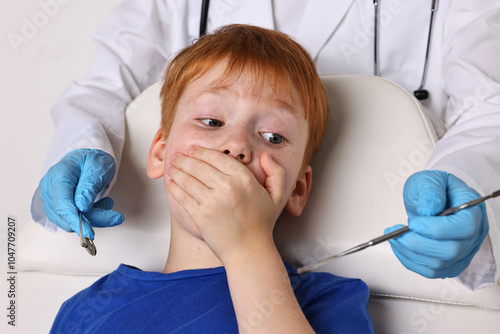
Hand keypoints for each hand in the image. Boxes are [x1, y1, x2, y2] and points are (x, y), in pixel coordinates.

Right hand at [39, 149, 123, 238]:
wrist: (87, 157)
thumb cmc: (92, 159)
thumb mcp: (98, 167)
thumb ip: (90, 186)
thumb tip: (82, 206)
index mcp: (59, 175)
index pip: (63, 203)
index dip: (76, 220)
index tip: (89, 233)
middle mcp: (50, 188)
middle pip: (67, 214)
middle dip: (92, 219)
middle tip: (115, 216)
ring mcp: (52, 198)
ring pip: (69, 220)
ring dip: (92, 217)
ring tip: (107, 204)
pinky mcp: (57, 206)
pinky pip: (72, 219)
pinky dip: (89, 216)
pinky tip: (99, 206)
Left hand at [166, 147, 284, 263]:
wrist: (249, 251)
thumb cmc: (261, 224)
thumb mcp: (277, 196)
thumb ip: (275, 172)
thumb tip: (265, 156)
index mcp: (244, 179)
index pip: (217, 157)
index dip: (201, 151)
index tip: (193, 150)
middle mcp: (227, 187)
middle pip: (199, 165)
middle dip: (185, 159)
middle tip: (178, 157)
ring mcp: (212, 202)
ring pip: (188, 179)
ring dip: (177, 170)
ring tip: (172, 167)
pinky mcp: (200, 215)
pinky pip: (183, 196)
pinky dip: (175, 187)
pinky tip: (171, 183)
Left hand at [384, 170, 487, 277]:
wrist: (431, 200)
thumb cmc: (433, 189)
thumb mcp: (430, 179)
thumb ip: (430, 190)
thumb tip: (428, 211)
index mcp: (473, 211)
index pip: (465, 227)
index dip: (438, 229)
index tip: (413, 223)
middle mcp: (472, 236)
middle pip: (451, 251)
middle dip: (419, 244)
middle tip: (396, 233)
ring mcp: (462, 253)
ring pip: (438, 264)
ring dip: (409, 252)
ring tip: (393, 237)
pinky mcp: (448, 264)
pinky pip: (430, 271)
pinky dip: (409, 261)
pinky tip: (399, 246)